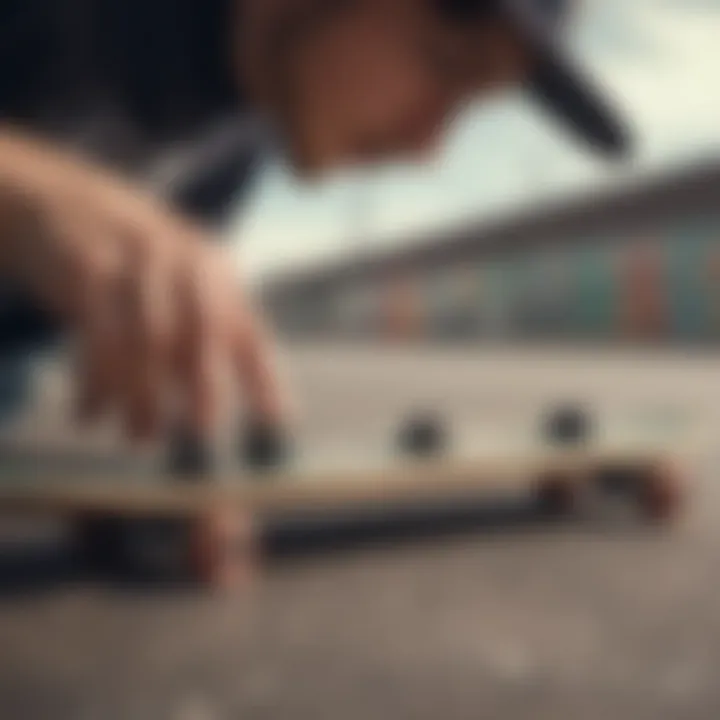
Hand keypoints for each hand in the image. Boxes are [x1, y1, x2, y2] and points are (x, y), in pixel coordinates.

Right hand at [0, 131, 283, 440]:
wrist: (70, 204)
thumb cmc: (138, 267)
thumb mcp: (181, 286)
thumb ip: (207, 335)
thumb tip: (229, 404)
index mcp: (217, 273)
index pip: (248, 331)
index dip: (264, 378)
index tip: (275, 422)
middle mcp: (185, 262)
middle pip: (203, 329)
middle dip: (205, 383)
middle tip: (202, 431)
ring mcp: (136, 261)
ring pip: (148, 339)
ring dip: (144, 395)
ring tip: (140, 435)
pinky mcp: (87, 267)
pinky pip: (97, 334)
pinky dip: (96, 381)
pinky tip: (91, 413)